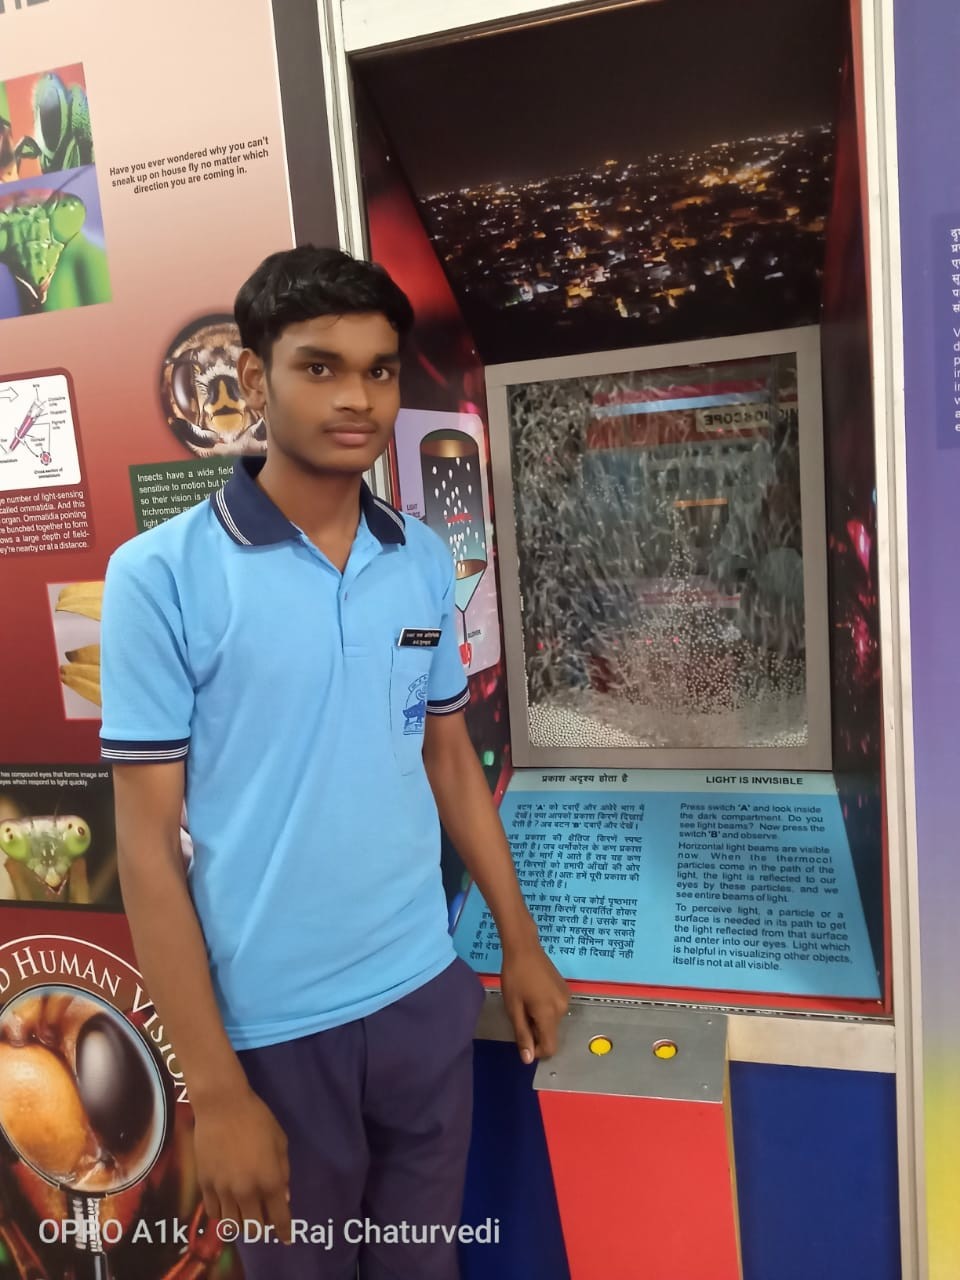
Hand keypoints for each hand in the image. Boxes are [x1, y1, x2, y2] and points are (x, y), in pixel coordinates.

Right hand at [192, 1086, 291, 1243]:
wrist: (222, 1106)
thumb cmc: (257, 1118)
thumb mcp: (280, 1141)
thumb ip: (283, 1170)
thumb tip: (284, 1196)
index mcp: (269, 1180)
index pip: (279, 1217)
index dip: (284, 1231)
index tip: (286, 1239)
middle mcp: (246, 1191)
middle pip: (253, 1228)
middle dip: (261, 1227)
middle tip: (263, 1216)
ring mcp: (223, 1190)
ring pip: (231, 1225)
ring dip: (240, 1222)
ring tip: (244, 1211)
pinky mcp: (205, 1185)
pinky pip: (213, 1212)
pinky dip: (222, 1213)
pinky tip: (226, 1203)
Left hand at [500, 939, 569, 1063]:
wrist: (524, 947)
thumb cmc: (514, 977)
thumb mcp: (513, 1008)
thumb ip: (522, 1035)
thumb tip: (528, 1060)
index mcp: (549, 1014)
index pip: (550, 1047)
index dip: (536, 1050)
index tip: (522, 1039)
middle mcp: (563, 1008)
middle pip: (551, 1033)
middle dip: (535, 1032)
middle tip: (520, 1014)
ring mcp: (566, 998)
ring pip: (553, 1022)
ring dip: (539, 1020)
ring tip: (526, 1002)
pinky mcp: (565, 990)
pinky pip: (556, 1010)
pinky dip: (545, 1010)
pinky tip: (534, 995)